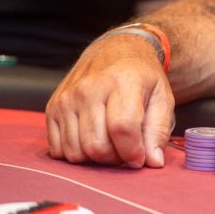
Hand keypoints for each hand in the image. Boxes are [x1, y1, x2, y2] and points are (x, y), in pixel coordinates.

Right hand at [45, 33, 173, 168]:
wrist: (114, 50)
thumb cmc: (141, 77)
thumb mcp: (162, 97)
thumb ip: (159, 130)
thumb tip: (153, 163)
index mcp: (122, 82)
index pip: (122, 128)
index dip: (132, 152)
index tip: (139, 158)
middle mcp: (89, 89)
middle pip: (96, 146)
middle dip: (114, 159)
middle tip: (125, 150)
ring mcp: (67, 99)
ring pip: (76, 152)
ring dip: (95, 158)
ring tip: (110, 143)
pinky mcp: (52, 108)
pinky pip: (58, 150)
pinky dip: (76, 153)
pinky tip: (91, 138)